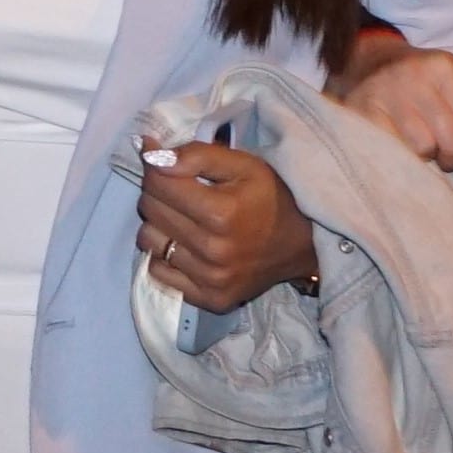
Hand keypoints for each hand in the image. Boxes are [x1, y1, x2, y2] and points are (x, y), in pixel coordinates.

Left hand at [138, 141, 318, 313]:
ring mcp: (210, 278)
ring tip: (185, 220)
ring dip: (160, 225)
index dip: (158, 168)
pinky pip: (158, 270)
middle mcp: (213, 250)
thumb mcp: (244, 165)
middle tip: (182, 192)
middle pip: (149, 209)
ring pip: (148, 239)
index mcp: (221, 213)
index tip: (168, 167)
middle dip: (158, 193)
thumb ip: (196, 155)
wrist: (304, 245)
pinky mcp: (210, 299)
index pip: (156, 182)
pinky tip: (188, 246)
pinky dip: (165, 255)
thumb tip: (150, 154)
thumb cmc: (271, 198)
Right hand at [333, 30, 452, 172]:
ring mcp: (382, 92)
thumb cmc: (437, 92)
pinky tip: (398, 145)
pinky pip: (391, 150)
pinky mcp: (359, 111)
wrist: (372, 66)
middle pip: (451, 143)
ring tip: (419, 146)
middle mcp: (413, 75)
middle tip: (442, 151)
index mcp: (447, 68)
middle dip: (452, 157)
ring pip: (421, 150)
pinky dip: (400, 156)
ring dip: (424, 157)